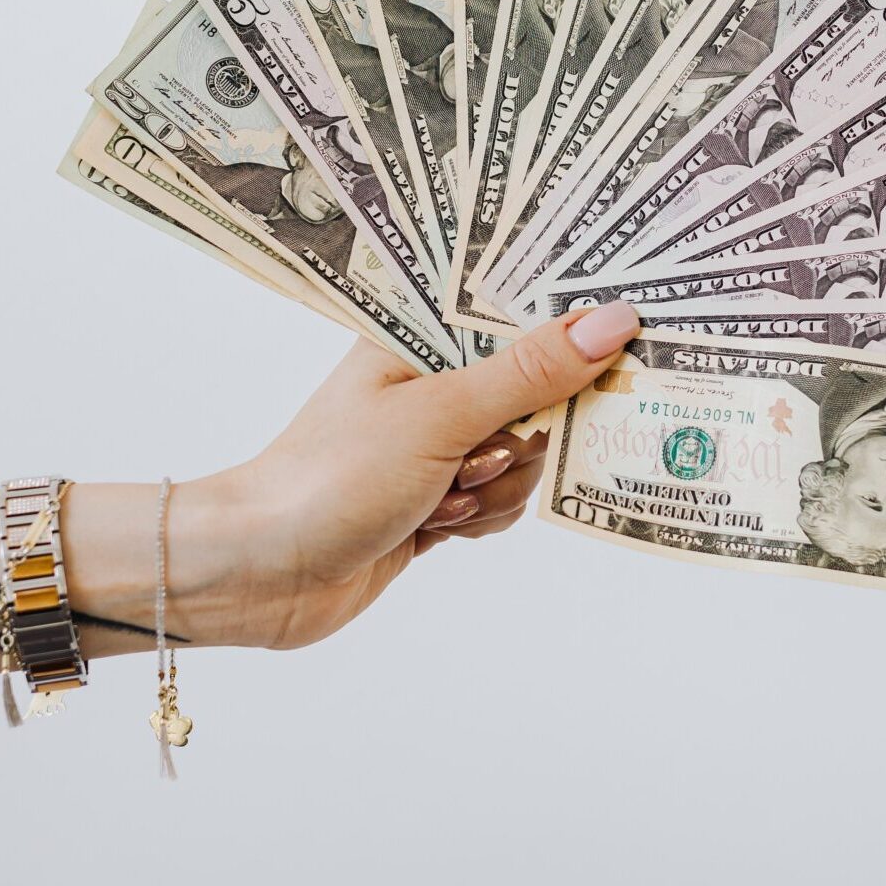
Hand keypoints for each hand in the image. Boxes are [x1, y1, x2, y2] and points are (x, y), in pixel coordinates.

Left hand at [176, 302, 639, 649]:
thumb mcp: (440, 416)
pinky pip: (504, 501)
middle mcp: (432, 382)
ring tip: (442, 497)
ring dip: (498, 486)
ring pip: (526, 455)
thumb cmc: (329, 478)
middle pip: (537, 388)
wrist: (259, 574)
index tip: (627, 335)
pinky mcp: (439, 500)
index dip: (573, 326)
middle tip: (484, 452)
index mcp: (420, 335)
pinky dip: (483, 519)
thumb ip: (530, 372)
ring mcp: (437, 443)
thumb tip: (613, 321)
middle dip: (527, 432)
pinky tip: (438, 527)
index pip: (519, 310)